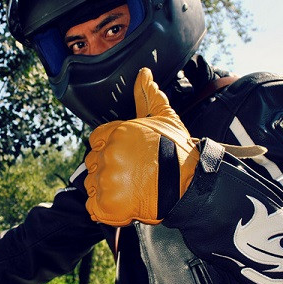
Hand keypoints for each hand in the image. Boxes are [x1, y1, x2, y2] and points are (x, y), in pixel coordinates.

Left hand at [84, 67, 199, 225]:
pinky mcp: (108, 204)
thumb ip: (149, 96)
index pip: (96, 139)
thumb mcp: (165, 118)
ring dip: (106, 188)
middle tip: (133, 174)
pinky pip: (93, 207)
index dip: (109, 148)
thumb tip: (144, 74)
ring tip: (130, 188)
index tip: (127, 156)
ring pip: (92, 184)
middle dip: (107, 169)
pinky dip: (104, 208)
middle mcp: (109, 154)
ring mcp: (107, 179)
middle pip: (93, 162)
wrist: (190, 185)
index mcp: (117, 133)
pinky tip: (122, 203)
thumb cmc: (179, 152)